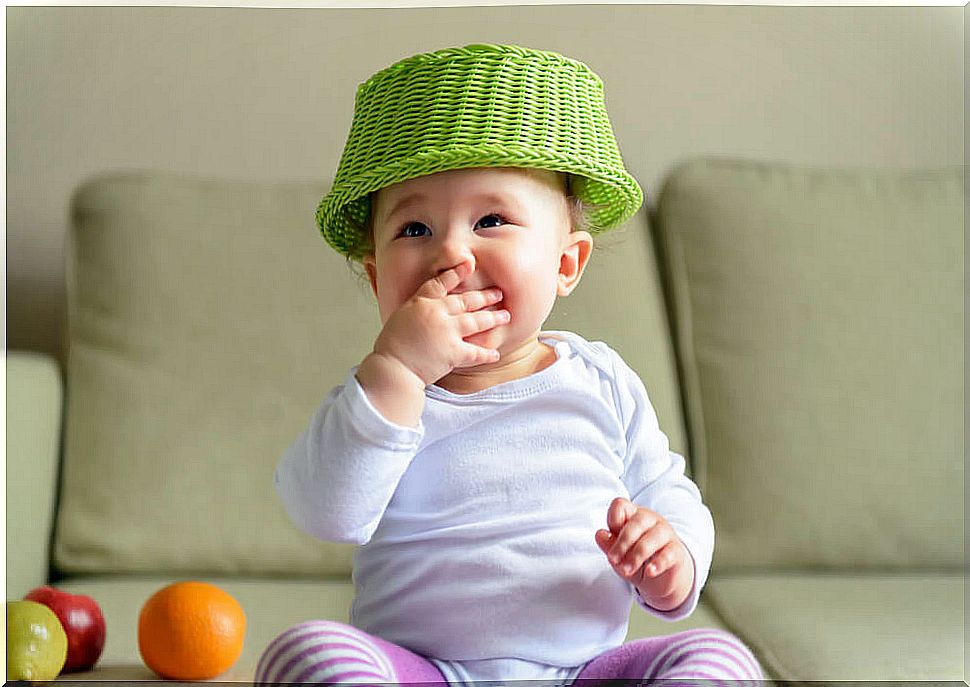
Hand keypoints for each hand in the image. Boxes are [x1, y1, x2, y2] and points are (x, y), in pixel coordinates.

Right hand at [370, 259, 509, 386]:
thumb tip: (425, 305)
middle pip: (466, 301)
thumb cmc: (391, 347)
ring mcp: (447, 332)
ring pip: (476, 321)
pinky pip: (476, 352)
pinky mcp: (454, 352)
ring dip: (493, 318)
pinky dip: (487, 353)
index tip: (469, 264)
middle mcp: (436, 313)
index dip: (456, 273)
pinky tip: (496, 353)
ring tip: (506, 316)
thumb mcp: (398, 317)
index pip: (441, 283)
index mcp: (420, 303)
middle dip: (485, 297)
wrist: (392, 368)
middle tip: (499, 294)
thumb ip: (415, 308)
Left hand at [595, 497, 693, 611]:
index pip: (621, 505)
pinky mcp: (677, 551)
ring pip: (653, 538)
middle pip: (637, 522)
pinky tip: (649, 571)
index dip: (612, 519)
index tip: (609, 537)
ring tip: (627, 570)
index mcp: (633, 515)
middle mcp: (651, 520)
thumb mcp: (619, 555)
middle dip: (622, 543)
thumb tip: (599, 534)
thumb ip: (609, 545)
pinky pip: (669, 553)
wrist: (663, 578)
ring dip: (636, 555)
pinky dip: (658, 563)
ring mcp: (666, 533)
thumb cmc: (637, 560)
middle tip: (613, 561)